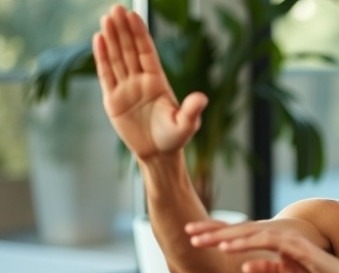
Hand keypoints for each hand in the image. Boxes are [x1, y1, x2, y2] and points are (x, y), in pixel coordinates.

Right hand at [93, 5, 207, 160]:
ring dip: (111, 38)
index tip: (133, 15)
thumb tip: (202, 98)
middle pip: (130, 50)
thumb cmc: (175, 138)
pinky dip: (101, 57)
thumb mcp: (186, 125)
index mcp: (158, 81)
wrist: (158, 154)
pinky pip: (106, 74)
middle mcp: (141, 80)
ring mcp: (126, 88)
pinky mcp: (113, 99)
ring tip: (106, 18)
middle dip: (123, 30)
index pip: (147, 52)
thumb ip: (192, 110)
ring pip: (117, 58)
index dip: (140, 34)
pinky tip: (98, 39)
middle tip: (116, 8)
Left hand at [186, 219, 338, 272]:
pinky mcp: (294, 245)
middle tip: (187, 232)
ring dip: (223, 236)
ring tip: (200, 240)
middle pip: (240, 230)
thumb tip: (245, 268)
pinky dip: (245, 244)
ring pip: (248, 233)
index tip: (195, 235)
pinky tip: (228, 247)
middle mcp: (278, 235)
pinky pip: (265, 242)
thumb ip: (268, 268)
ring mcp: (286, 238)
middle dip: (213, 231)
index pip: (242, 235)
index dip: (218, 234)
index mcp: (274, 242)